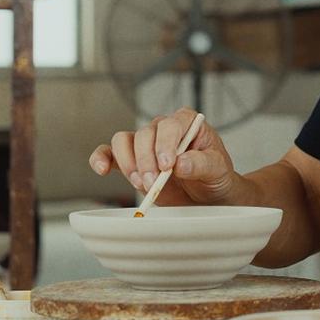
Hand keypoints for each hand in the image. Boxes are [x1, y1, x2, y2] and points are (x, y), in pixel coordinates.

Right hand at [88, 108, 241, 205]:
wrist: (209, 196)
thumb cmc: (216, 177)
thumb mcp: (218, 169)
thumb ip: (201, 164)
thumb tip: (180, 163)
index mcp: (187, 122)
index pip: (170, 125)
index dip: (165, 143)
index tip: (167, 165)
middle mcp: (163, 129)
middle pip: (143, 134)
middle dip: (146, 160)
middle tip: (153, 182)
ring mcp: (145, 145)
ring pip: (124, 142)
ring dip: (128, 163)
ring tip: (140, 183)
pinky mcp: (132, 162)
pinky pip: (110, 153)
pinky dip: (101, 158)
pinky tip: (102, 170)